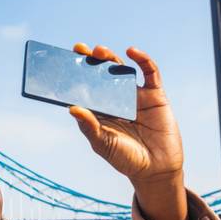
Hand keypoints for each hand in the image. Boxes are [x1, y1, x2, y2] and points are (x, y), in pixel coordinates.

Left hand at [68, 44, 182, 184]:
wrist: (156, 170)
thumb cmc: (125, 158)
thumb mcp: (103, 143)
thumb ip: (89, 127)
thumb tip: (72, 108)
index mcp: (100, 110)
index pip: (85, 87)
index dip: (76, 74)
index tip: (64, 61)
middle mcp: (116, 99)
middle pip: (101, 74)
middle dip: (91, 60)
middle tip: (80, 49)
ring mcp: (136, 96)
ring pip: (122, 69)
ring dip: (110, 57)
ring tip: (99, 51)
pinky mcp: (155, 95)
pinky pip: (150, 73)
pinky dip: (142, 60)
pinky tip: (132, 52)